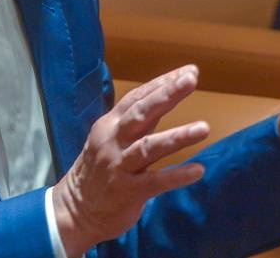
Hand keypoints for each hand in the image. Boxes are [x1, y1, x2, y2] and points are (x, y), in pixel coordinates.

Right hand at [52, 65, 209, 256]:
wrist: (75, 209)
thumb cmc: (99, 169)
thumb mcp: (111, 138)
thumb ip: (138, 121)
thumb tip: (166, 98)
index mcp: (110, 124)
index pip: (138, 97)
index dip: (163, 83)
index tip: (189, 71)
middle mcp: (113, 140)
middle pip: (141, 113)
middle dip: (166, 95)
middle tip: (190, 80)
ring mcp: (119, 166)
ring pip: (149, 147)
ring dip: (177, 136)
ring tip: (204, 127)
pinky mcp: (127, 191)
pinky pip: (155, 182)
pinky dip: (176, 175)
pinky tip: (198, 170)